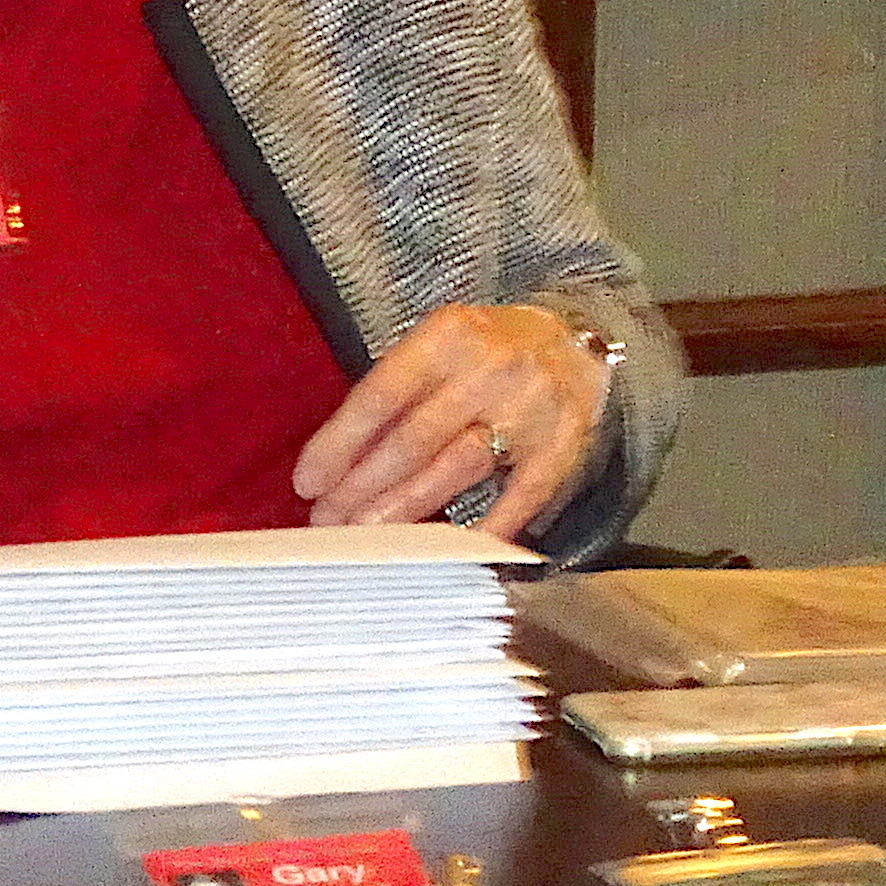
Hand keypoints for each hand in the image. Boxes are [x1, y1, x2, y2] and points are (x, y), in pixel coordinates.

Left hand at [289, 304, 606, 539]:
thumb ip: (396, 392)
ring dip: (405, 508)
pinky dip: (483, 528)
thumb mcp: (439, 348)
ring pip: (456, 467)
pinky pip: (518, 497)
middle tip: (327, 521)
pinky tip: (446, 550)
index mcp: (449, 336)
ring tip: (366, 536)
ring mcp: (531, 410)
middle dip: (362, 486)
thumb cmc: (488, 351)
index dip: (339, 443)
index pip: (380, 395)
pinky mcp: (563, 449)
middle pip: (414, 438)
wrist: (577, 340)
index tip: (308, 482)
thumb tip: (337, 459)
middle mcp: (491, 370)